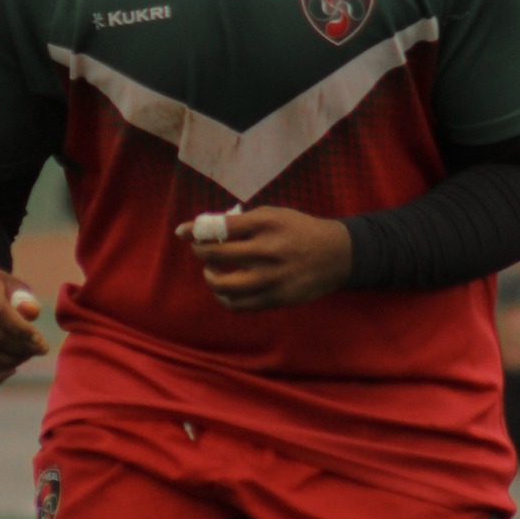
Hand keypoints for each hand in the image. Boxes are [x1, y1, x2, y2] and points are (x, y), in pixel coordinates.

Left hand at [175, 207, 352, 311]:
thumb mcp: (274, 214)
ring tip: (212, 270)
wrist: (336, 255)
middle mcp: (266, 251)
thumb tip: (202, 228)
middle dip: (200, 251)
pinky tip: (225, 288)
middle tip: (201, 249)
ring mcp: (270, 278)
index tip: (183, 232)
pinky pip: (237, 304)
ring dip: (209, 276)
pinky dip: (223, 296)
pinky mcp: (274, 298)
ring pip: (222, 284)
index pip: (219, 226)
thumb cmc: (299, 230)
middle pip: (215, 254)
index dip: (195, 229)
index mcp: (266, 224)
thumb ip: (241, 221)